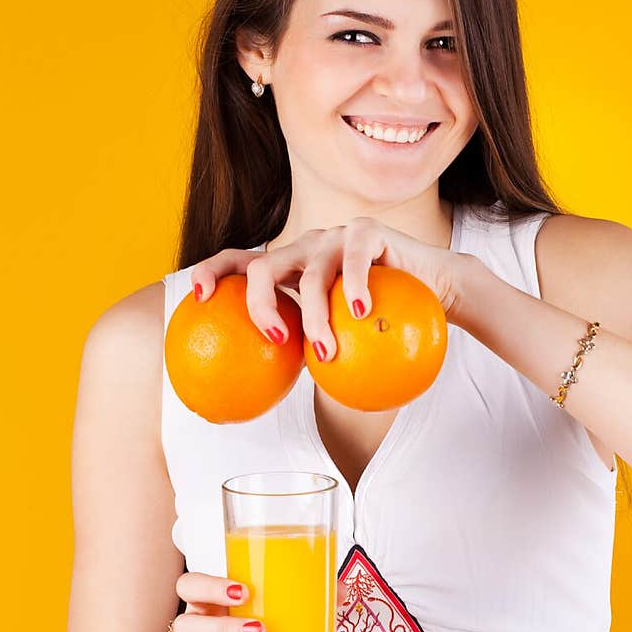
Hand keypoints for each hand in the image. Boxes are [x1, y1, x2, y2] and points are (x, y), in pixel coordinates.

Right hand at [172, 570, 349, 631]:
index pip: (189, 585)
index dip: (209, 586)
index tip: (243, 591)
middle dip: (224, 629)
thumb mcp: (263, 611)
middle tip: (260, 630)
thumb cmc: (243, 629)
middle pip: (188, 626)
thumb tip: (342, 591)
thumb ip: (300, 597)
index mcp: (207, 602)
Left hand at [189, 217, 466, 359]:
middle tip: (275, 338)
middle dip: (261, 303)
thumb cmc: (381, 322)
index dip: (212, 272)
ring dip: (316, 316)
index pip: (240, 262)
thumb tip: (264, 400)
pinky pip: (355, 259)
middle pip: (264, 265)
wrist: (432, 291)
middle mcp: (304, 247)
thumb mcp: (338, 336)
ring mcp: (334, 236)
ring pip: (312, 273)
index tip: (199, 298)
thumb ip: (305, 351)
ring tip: (327, 350)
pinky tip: (360, 312)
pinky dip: (356, 287)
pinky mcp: (367, 232)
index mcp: (289, 267)